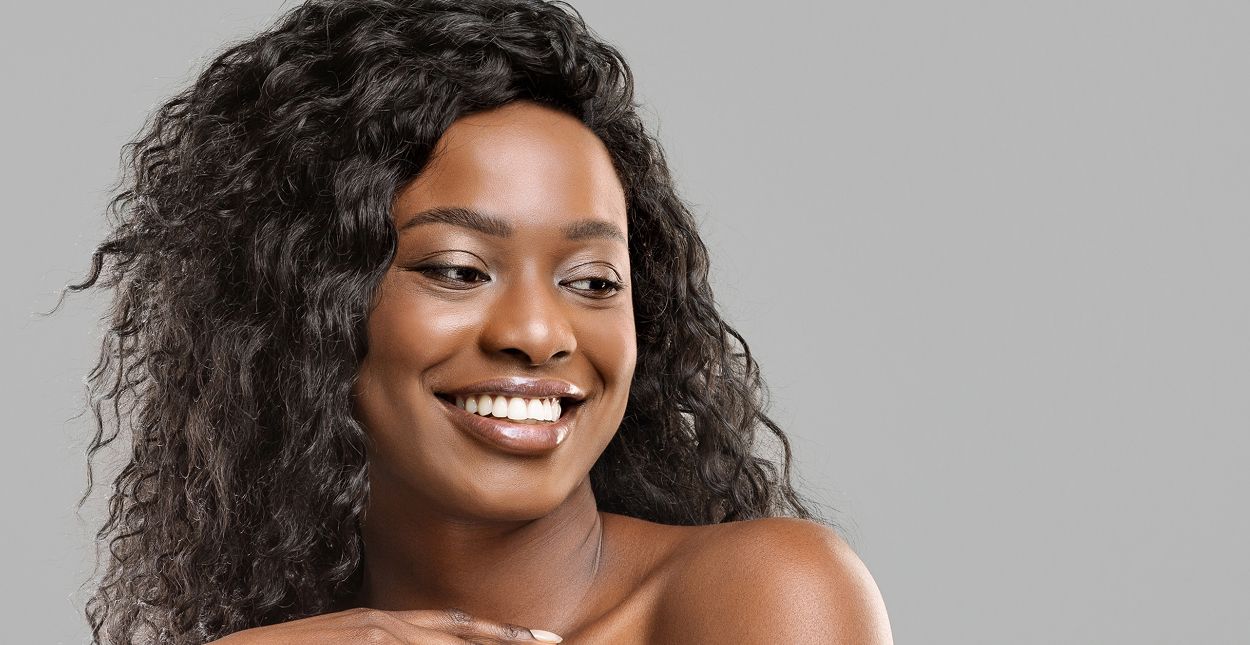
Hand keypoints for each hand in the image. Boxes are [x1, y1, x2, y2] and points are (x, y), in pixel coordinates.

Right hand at [212, 606, 563, 643]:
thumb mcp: (346, 644)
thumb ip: (382, 641)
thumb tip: (411, 643)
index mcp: (382, 624)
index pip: (455, 627)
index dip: (500, 633)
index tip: (542, 638)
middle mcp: (382, 626)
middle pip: (461, 637)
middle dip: (508, 642)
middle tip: (556, 642)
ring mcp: (369, 637)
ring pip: (441, 644)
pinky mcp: (358, 643)